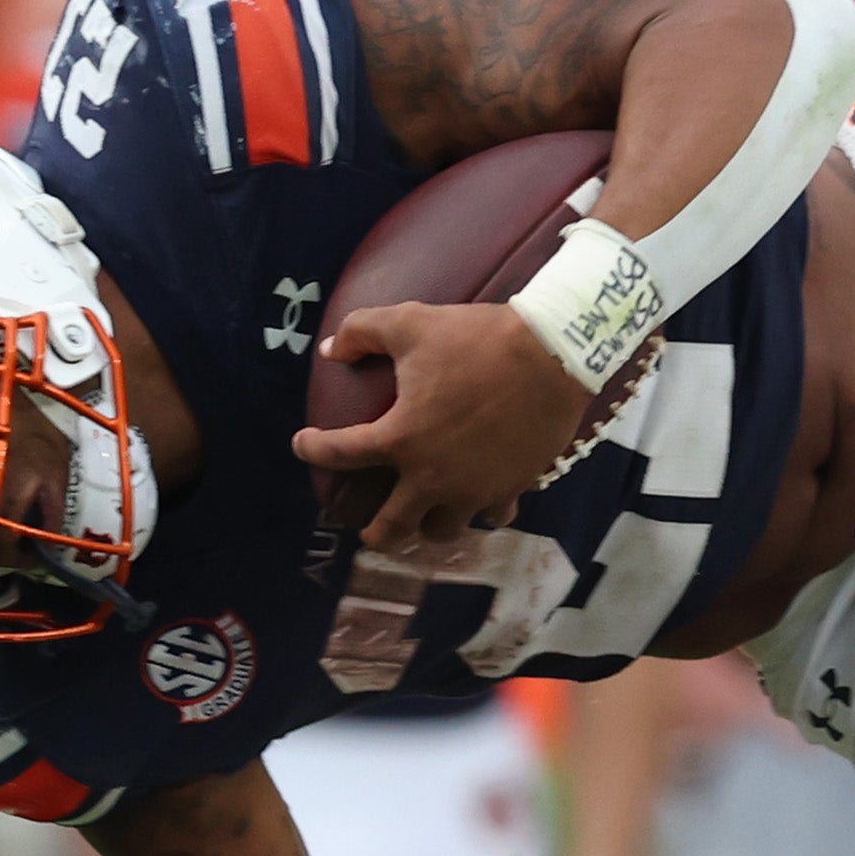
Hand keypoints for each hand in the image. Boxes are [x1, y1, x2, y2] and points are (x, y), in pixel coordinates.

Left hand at [290, 302, 593, 549]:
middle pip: (393, 528)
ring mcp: (475, 489)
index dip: (312, 450)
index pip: (340, 454)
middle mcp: (433, 477)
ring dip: (428, 525)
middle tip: (370, 528)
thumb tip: (331, 351)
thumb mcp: (410, 322)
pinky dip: (483, 509)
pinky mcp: (512, 488)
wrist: (551, 354)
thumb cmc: (476, 338)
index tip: (303, 445)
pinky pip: (493, 514)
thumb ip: (360, 332)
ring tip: (427, 514)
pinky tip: (480, 498)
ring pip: (443, 530)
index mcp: (401, 439)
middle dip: (375, 534)